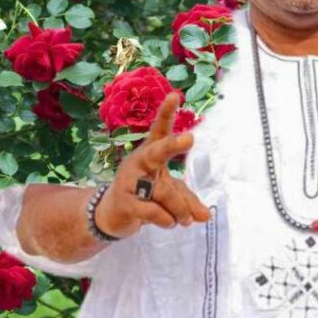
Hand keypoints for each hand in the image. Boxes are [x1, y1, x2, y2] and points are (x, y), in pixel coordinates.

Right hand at [94, 92, 210, 238]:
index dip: (166, 112)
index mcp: (151, 152)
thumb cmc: (145, 195)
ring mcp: (129, 180)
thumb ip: (188, 201)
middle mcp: (140, 161)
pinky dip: (167, 219)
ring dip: (180, 208)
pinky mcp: (125, 202)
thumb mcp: (169, 194)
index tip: (175, 95)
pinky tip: (170, 222)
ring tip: (186, 220)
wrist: (111, 215)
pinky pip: (154, 211)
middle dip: (173, 145)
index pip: (160, 129)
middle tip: (190, 138)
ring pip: (164, 192)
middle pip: (157, 152)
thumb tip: (205, 217)